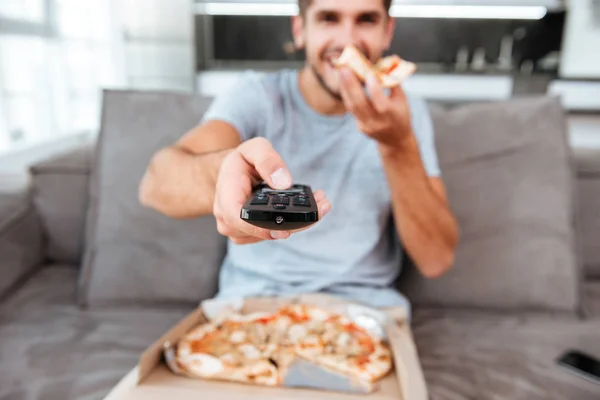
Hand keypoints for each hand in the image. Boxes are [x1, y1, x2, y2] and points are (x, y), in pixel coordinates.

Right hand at [213, 137, 330, 244]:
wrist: (234, 172)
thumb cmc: (243, 160)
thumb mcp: (254, 148)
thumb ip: (268, 161)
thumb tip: (283, 183)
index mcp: (226, 197)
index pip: (239, 219)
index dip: (260, 228)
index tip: (284, 231)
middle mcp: (229, 219)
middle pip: (261, 231)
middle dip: (295, 223)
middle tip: (322, 207)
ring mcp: (240, 230)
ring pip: (270, 235)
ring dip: (299, 224)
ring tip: (321, 205)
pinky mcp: (253, 234)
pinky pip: (273, 233)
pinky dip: (293, 223)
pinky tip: (311, 210)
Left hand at [339, 67, 412, 147]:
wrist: (395, 140)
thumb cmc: (401, 115)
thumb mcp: (402, 99)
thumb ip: (394, 81)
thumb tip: (389, 61)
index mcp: (392, 115)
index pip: (380, 103)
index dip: (374, 89)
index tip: (369, 73)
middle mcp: (378, 122)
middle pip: (360, 104)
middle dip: (351, 85)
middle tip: (345, 69)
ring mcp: (367, 126)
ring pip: (352, 106)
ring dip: (345, 88)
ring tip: (342, 72)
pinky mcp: (359, 126)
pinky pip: (351, 109)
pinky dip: (347, 94)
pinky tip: (344, 82)